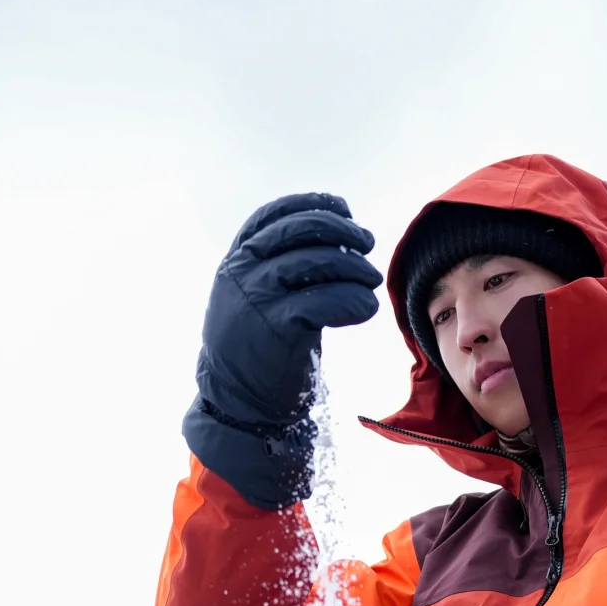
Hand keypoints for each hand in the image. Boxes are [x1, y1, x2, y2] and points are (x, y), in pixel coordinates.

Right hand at [183, 194, 380, 506]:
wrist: (237, 401)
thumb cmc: (255, 349)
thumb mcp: (256, 298)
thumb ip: (281, 269)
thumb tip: (334, 243)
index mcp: (236, 260)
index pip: (275, 214)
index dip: (313, 204)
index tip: (344, 209)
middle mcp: (241, 272)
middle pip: (301, 230)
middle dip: (342, 230)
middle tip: (367, 243)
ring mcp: (257, 297)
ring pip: (317, 261)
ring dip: (354, 266)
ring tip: (370, 279)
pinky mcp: (277, 327)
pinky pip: (325, 301)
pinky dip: (352, 300)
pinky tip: (364, 306)